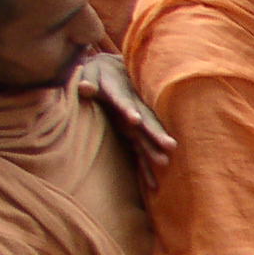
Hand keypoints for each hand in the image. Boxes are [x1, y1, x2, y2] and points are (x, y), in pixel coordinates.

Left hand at [76, 53, 174, 191]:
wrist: (113, 69)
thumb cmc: (97, 73)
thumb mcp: (89, 72)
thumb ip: (86, 80)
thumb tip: (85, 87)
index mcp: (119, 92)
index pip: (124, 101)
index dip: (129, 110)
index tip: (135, 120)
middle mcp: (133, 107)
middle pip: (146, 120)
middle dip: (155, 133)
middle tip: (168, 145)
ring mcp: (137, 121)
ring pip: (148, 135)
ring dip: (157, 149)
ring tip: (165, 162)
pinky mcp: (135, 133)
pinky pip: (143, 150)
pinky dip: (147, 167)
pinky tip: (152, 184)